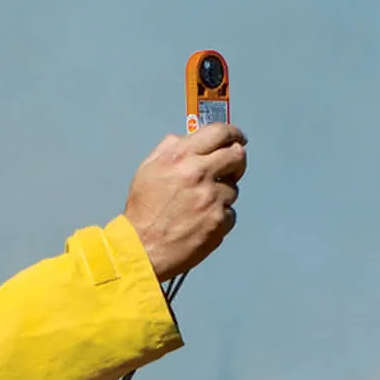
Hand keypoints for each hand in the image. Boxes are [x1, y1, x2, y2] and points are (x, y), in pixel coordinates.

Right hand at [123, 122, 246, 280]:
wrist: (142, 247)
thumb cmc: (143, 212)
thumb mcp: (147, 170)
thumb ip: (168, 149)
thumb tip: (185, 139)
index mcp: (181, 157)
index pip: (219, 132)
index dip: (233, 133)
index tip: (237, 137)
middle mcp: (199, 174)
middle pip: (237, 156)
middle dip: (236, 160)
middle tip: (230, 167)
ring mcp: (212, 199)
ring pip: (234, 188)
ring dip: (223, 193)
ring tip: (200, 204)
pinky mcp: (219, 221)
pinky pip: (231, 213)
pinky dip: (220, 216)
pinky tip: (201, 220)